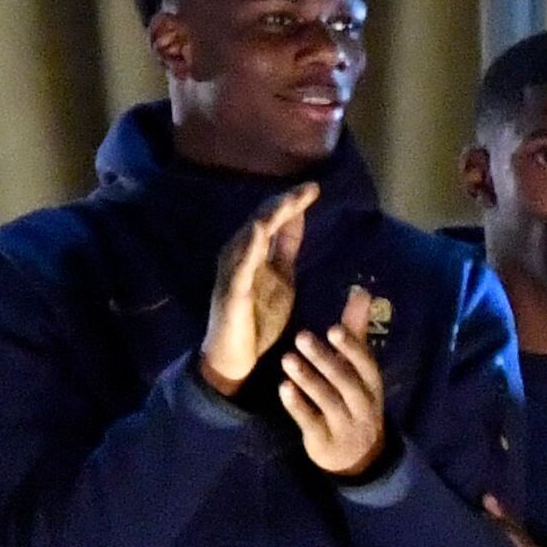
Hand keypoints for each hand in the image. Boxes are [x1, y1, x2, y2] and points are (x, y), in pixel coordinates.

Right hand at [201, 185, 315, 392]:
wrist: (235, 359)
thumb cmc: (257, 319)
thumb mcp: (281, 276)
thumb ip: (286, 246)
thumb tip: (298, 215)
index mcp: (252, 249)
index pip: (271, 216)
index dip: (292, 201)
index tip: (315, 188)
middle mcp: (238, 253)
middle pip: (261, 218)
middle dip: (284, 201)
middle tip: (309, 188)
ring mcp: (232, 271)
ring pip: (250, 234)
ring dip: (270, 215)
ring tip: (290, 200)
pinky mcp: (231, 291)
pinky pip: (240, 264)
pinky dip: (251, 245)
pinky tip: (263, 230)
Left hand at [281, 303, 389, 477]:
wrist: (358, 458)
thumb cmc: (354, 402)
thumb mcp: (358, 371)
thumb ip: (355, 332)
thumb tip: (361, 291)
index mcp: (371, 384)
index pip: (365, 364)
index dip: (350, 347)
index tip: (332, 329)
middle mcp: (362, 404)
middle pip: (345, 381)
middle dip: (324, 359)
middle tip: (300, 336)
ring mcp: (344, 425)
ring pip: (328, 401)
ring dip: (307, 379)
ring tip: (286, 358)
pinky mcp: (324, 441)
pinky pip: (311, 422)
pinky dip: (297, 405)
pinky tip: (282, 388)